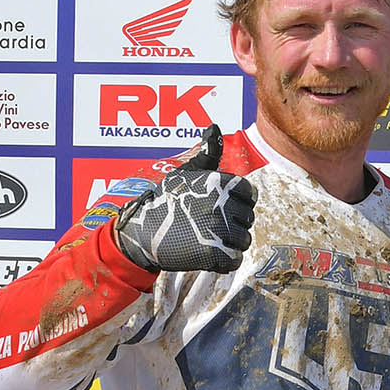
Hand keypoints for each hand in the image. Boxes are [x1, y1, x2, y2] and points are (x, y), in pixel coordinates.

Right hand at [114, 125, 255, 273]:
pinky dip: (225, 262)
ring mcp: (216, 228)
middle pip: (248, 219)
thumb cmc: (166, 201)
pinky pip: (235, 260)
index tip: (222, 208)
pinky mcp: (212, 252)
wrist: (140, 234)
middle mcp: (219, 203)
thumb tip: (213, 127)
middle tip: (209, 226)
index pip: (249, 194)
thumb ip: (207, 154)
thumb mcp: (185, 173)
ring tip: (207, 239)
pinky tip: (209, 255)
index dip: (239, 203)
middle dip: (234, 225)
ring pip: (244, 240)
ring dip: (229, 244)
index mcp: (217, 182)